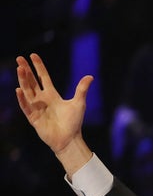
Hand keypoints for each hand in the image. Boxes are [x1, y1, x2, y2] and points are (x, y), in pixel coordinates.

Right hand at [16, 53, 94, 174]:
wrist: (69, 140)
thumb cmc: (74, 123)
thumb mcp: (79, 103)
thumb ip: (82, 89)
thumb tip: (90, 76)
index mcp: (52, 95)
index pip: (43, 77)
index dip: (38, 67)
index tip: (33, 55)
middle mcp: (42, 100)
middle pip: (32, 82)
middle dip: (25, 70)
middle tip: (19, 58)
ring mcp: (36, 108)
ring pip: (27, 91)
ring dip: (23, 80)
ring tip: (19, 69)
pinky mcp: (33, 118)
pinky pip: (26, 106)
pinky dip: (22, 99)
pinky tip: (19, 89)